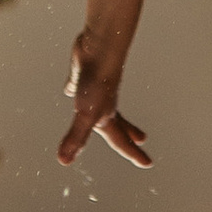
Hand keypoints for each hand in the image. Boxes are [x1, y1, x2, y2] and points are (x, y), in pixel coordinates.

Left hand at [59, 35, 150, 170]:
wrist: (97, 49)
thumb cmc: (97, 82)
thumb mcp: (85, 116)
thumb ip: (76, 138)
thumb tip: (64, 160)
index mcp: (107, 117)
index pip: (120, 141)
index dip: (132, 153)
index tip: (147, 163)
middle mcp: (103, 104)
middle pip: (118, 123)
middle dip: (129, 134)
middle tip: (142, 139)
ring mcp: (94, 89)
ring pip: (100, 105)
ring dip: (104, 112)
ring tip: (103, 115)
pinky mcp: (82, 74)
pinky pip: (78, 86)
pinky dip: (75, 90)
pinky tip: (70, 89)